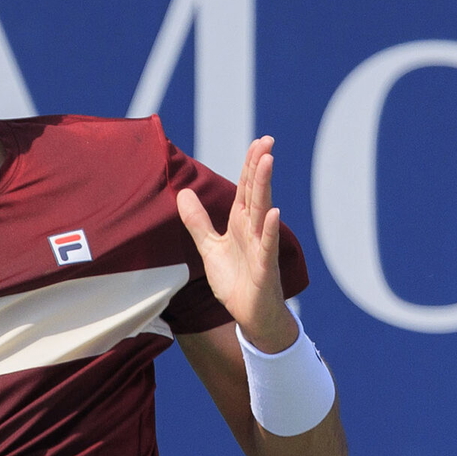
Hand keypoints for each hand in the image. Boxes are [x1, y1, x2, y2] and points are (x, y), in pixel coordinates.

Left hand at [176, 136, 298, 352]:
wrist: (249, 315)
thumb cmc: (235, 281)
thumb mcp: (209, 247)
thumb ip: (198, 222)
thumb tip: (183, 193)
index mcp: (241, 224)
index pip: (246, 189)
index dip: (249, 165)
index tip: (257, 141)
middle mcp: (253, 231)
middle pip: (256, 193)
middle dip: (259, 167)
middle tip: (266, 140)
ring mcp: (260, 247)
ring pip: (262, 212)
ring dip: (265, 187)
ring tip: (267, 161)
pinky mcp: (263, 268)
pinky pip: (266, 246)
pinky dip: (269, 230)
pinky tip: (273, 212)